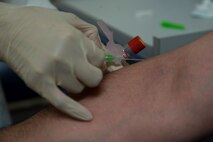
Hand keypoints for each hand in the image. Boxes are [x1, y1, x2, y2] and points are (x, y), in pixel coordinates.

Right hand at [0, 3, 104, 119]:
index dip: (97, 61)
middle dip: (92, 75)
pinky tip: (86, 116)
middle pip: (94, 78)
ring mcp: (54, 72)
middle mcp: (67, 57)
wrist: (8, 30)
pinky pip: (63, 102)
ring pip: (79, 89)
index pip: (100, 59)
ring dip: (76, 83)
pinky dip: (75, 111)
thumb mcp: (69, 18)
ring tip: (65, 73)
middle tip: (84, 70)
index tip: (93, 61)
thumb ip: (89, 33)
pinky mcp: (41, 85)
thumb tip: (104, 52)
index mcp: (75, 39)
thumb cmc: (38, 22)